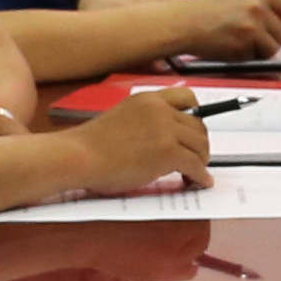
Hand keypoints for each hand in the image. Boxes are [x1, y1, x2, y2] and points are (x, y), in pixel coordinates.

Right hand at [75, 89, 212, 192]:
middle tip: (197, 157)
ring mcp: (166, 130)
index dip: (196, 115)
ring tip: (195, 172)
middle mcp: (160, 110)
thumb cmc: (90, 145)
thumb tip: (160, 140)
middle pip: (198, 125)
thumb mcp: (122, 118)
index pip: (187, 98)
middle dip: (199, 143)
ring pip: (200, 145)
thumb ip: (144, 122)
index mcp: (148, 99)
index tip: (195, 130)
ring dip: (202, 160)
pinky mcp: (168, 152)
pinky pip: (196, 165)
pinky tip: (200, 182)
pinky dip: (201, 176)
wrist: (78, 156)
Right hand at [169, 0, 280, 62]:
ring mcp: (253, 26)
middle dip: (271, 40)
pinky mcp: (244, 45)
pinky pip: (256, 58)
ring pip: (274, 48)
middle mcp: (260, 7)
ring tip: (240, 43)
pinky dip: (246, 58)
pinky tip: (230, 47)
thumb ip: (261, 4)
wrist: (181, 22)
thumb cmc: (206, 10)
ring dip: (260, 51)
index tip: (275, 26)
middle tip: (251, 39)